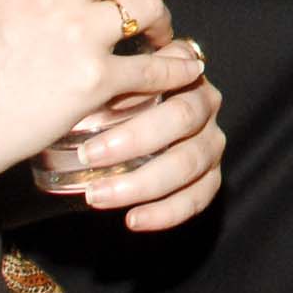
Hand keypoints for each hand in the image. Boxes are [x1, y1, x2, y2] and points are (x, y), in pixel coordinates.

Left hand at [53, 41, 225, 232]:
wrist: (130, 133)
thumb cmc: (112, 101)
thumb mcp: (106, 83)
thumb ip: (106, 79)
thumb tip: (81, 85)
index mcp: (182, 73)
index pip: (169, 77)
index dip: (135, 91)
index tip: (95, 111)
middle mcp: (206, 103)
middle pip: (182, 118)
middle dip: (134, 139)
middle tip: (88, 156)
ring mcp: (211, 141)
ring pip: (189, 162)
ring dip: (142, 183)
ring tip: (97, 196)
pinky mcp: (211, 175)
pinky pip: (199, 197)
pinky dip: (166, 212)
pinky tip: (133, 220)